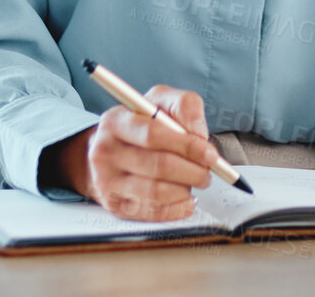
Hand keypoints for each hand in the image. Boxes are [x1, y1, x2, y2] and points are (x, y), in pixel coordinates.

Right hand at [52, 85, 217, 220]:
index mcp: (117, 121)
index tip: (209, 154)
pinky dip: (177, 207)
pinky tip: (184, 197)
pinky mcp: (115, 205)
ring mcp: (107, 181)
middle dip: (193, 171)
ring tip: (193, 181)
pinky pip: (153, 212)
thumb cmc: (140, 126)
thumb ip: (184, 105)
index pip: (153, 135)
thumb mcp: (160, 101)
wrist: (109, 153)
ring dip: (186, 189)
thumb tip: (199, 133)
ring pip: (157, 193)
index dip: (187, 146)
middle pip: (159, 166)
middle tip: (207, 171)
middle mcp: (106, 152)